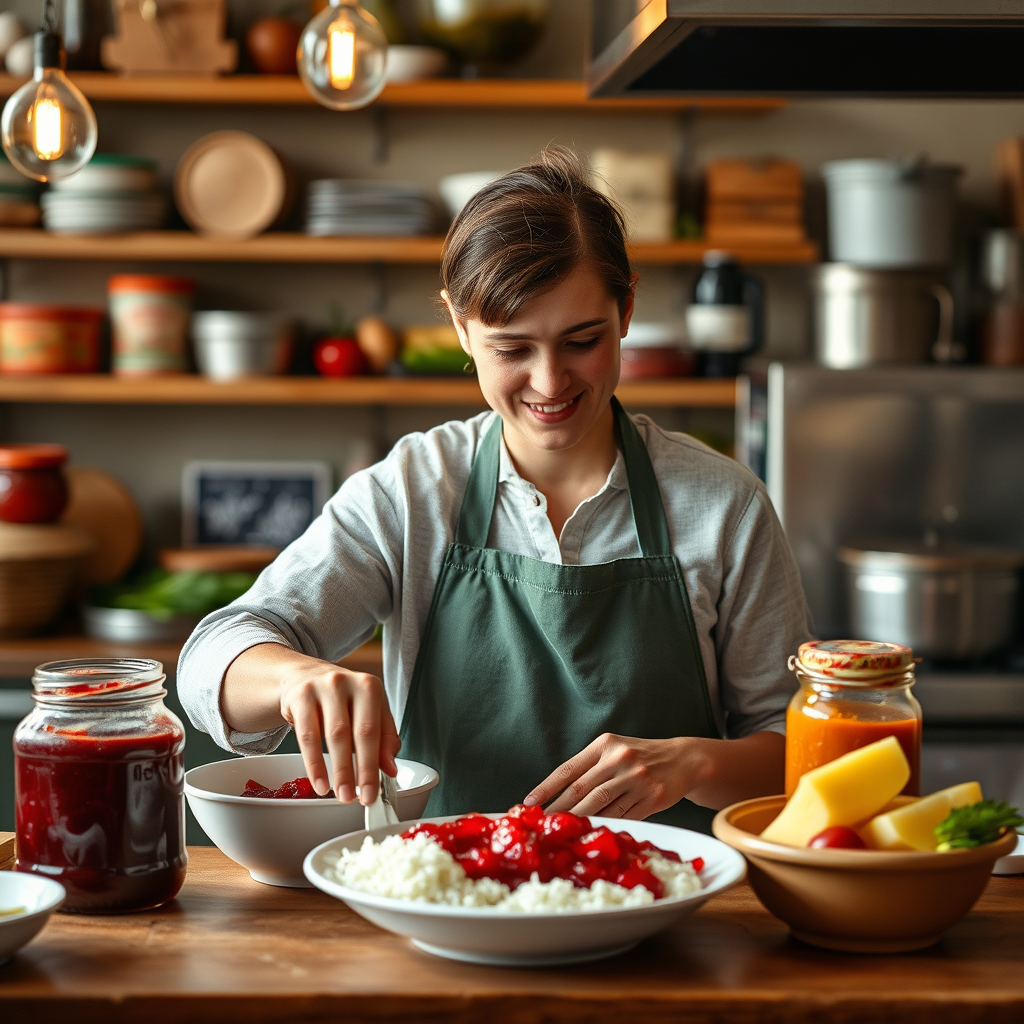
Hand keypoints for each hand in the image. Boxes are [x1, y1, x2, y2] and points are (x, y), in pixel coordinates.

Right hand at [276, 655, 400, 805]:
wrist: (303, 675)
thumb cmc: (341, 698)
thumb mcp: (367, 710)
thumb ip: (383, 737)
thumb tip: (391, 769)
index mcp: (369, 686)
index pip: (376, 730)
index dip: (376, 763)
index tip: (374, 790)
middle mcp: (347, 683)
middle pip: (357, 732)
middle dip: (359, 770)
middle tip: (359, 798)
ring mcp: (322, 688)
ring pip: (333, 735)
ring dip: (338, 770)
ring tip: (341, 795)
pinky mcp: (299, 697)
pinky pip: (307, 736)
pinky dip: (314, 764)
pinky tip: (320, 783)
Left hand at [523, 731, 785, 816]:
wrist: (684, 759)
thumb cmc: (641, 757)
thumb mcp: (615, 750)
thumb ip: (590, 767)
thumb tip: (555, 795)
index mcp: (605, 744)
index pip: (568, 769)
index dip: (547, 788)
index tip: (529, 803)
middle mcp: (620, 758)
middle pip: (581, 790)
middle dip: (558, 810)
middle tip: (540, 826)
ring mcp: (638, 778)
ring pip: (601, 806)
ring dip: (579, 822)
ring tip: (562, 834)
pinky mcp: (653, 797)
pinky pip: (624, 816)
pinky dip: (607, 826)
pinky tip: (594, 836)